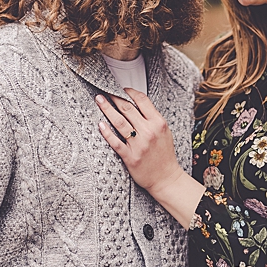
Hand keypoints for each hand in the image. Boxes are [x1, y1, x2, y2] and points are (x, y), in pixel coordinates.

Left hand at [96, 89, 202, 227]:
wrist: (167, 178)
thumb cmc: (164, 155)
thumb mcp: (164, 132)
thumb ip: (152, 118)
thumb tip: (135, 103)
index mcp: (159, 123)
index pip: (142, 100)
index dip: (129, 92)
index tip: (121, 89)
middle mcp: (149, 132)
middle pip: (127, 109)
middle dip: (114, 97)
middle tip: (105, 91)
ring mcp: (139, 145)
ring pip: (119, 122)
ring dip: (107, 109)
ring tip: (99, 100)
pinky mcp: (130, 157)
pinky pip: (115, 142)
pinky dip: (106, 132)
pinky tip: (100, 124)